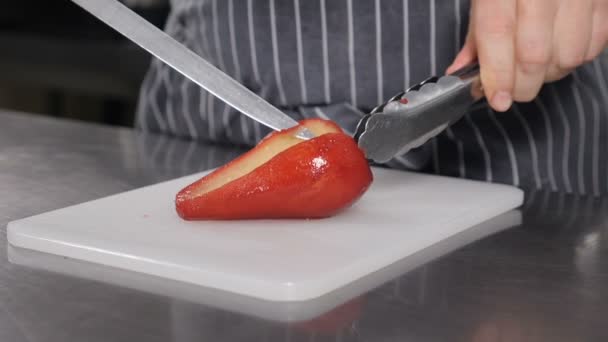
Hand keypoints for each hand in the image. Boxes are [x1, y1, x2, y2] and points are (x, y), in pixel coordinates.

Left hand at [446, 0, 607, 111]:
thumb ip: (475, 36)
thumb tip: (461, 73)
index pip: (498, 33)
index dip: (498, 74)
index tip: (498, 100)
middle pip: (534, 54)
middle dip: (522, 85)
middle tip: (513, 91)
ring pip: (568, 57)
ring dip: (550, 74)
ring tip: (537, 65)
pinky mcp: (605, 0)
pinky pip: (594, 46)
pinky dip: (575, 58)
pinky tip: (560, 48)